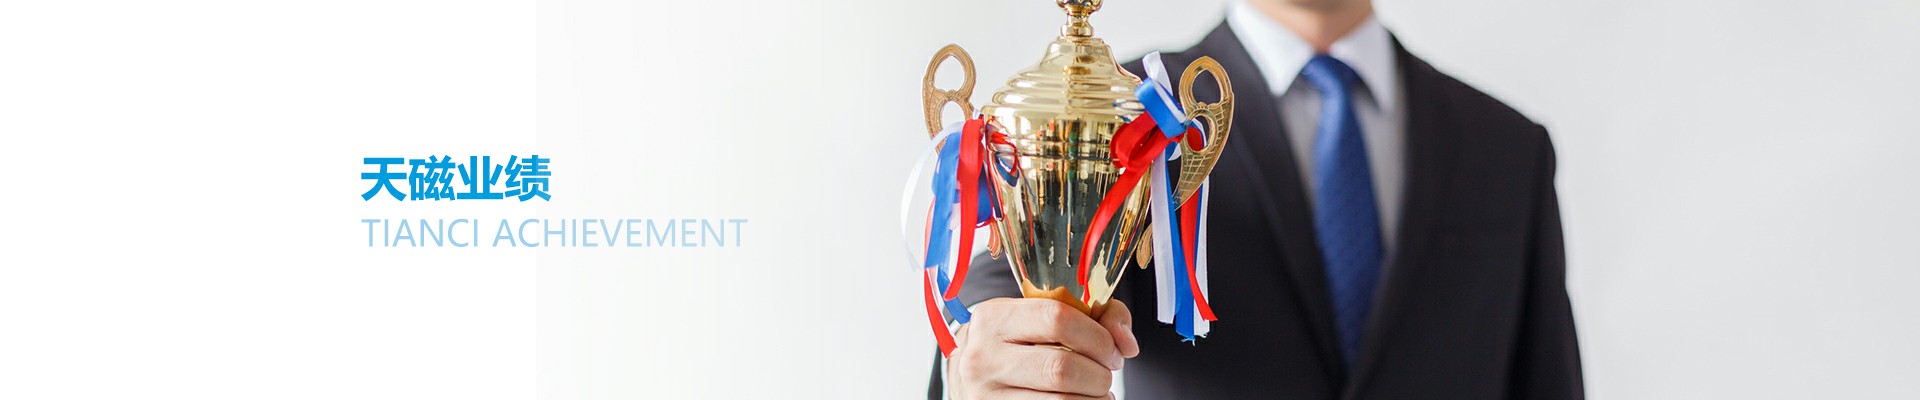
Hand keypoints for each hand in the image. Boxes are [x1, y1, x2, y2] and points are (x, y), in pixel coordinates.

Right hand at [949, 298, 1139, 399]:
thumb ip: (1096, 314)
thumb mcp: (1045, 317)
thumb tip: (1127, 342)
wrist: (975, 378)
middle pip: (1062, 367)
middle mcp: (982, 357)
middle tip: (1106, 372)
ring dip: (1096, 398)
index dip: (1097, 336)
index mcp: (993, 318)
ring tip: (1097, 391)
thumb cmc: (1020, 344)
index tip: (1111, 348)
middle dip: (1100, 373)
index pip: (1057, 318)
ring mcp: (986, 395)